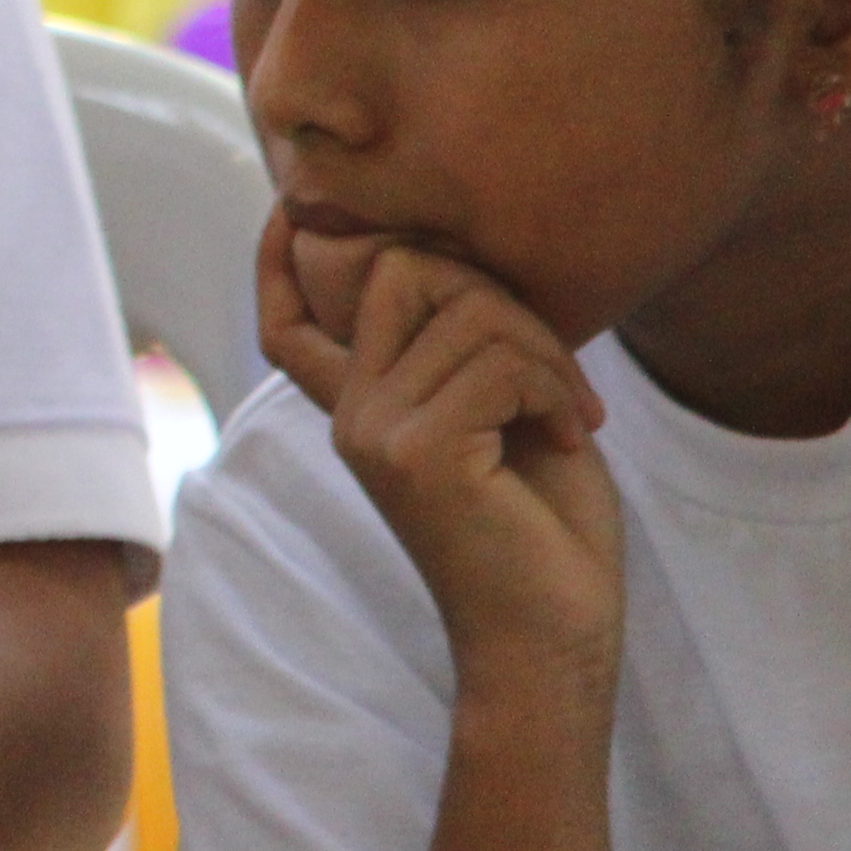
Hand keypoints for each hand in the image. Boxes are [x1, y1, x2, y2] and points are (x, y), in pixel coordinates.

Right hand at [259, 207, 626, 685]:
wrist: (554, 641)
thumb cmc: (545, 533)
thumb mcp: (501, 419)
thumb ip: (466, 351)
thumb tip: (452, 264)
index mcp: (361, 411)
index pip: (288, 325)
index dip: (279, 262)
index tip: (291, 209)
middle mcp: (351, 417)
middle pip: (407, 273)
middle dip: (502, 298)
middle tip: (556, 378)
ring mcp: (376, 433)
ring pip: (473, 314)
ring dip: (548, 357)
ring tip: (570, 417)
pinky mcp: (417, 454)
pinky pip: (500, 363)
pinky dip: (555, 390)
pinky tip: (569, 438)